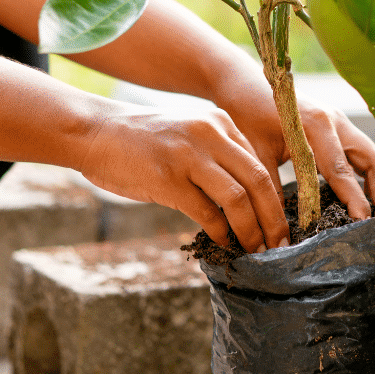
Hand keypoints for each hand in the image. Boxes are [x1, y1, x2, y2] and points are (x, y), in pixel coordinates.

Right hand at [76, 103, 288, 252]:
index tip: (280, 223)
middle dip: (273, 218)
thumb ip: (216, 157)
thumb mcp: (188, 135)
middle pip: (258, 180)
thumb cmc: (142, 141)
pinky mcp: (168, 178)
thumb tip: (244, 200)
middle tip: (280, 245)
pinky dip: (220, 232)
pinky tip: (223, 244)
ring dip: (251, 230)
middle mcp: (210, 134)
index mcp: (220, 123)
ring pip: (237, 198)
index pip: (260, 163)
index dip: (275, 198)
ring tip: (255, 250)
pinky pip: (206, 212)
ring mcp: (189, 156)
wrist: (94, 131)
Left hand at [217, 77, 374, 220]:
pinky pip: (364, 153)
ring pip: (374, 157)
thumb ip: (272, 189)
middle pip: (374, 161)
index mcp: (316, 125)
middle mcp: (336, 121)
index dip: (355, 199)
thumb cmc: (247, 114)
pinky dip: (369, 177)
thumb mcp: (256, 153)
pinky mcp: (340, 126)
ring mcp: (341, 122)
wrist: (244, 83)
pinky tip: (367, 199)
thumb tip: (280, 231)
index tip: (363, 223)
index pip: (342, 170)